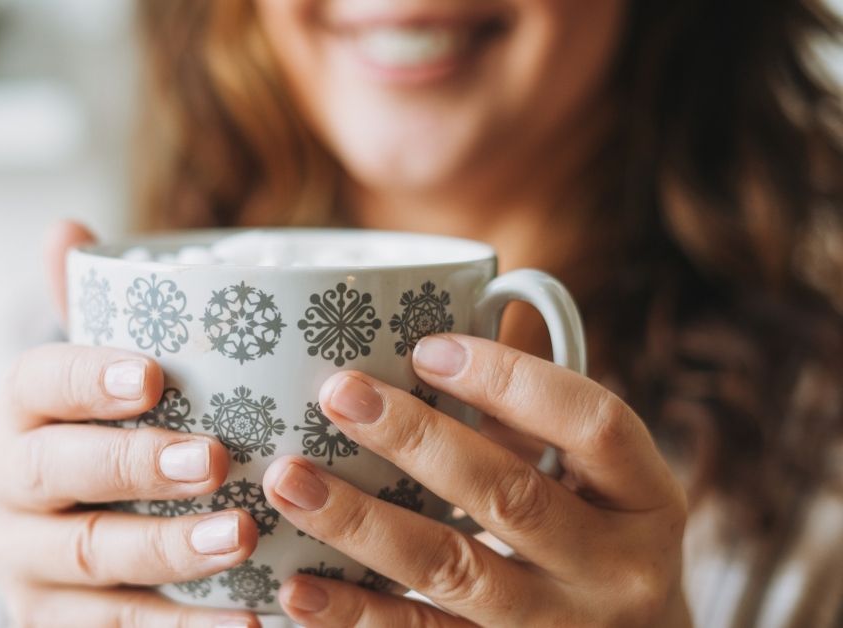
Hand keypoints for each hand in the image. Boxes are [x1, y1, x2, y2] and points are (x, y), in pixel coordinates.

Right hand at [0, 222, 259, 627]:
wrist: (67, 554)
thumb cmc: (104, 443)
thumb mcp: (96, 382)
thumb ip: (93, 315)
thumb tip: (67, 227)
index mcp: (19, 413)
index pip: (34, 382)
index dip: (85, 376)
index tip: (152, 374)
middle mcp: (3, 486)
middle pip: (52, 471)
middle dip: (132, 465)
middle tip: (213, 459)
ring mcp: (19, 563)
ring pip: (85, 556)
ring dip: (166, 549)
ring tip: (243, 538)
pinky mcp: (48, 623)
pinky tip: (250, 620)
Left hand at [262, 334, 690, 626]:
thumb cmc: (596, 542)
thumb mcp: (596, 484)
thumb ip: (531, 422)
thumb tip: (415, 335)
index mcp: (646, 498)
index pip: (593, 422)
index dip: (510, 379)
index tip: (426, 348)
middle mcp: (616, 570)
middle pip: (510, 496)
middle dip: (415, 440)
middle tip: (337, 394)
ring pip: (451, 570)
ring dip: (360, 523)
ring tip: (290, 481)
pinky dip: (354, 614)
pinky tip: (299, 585)